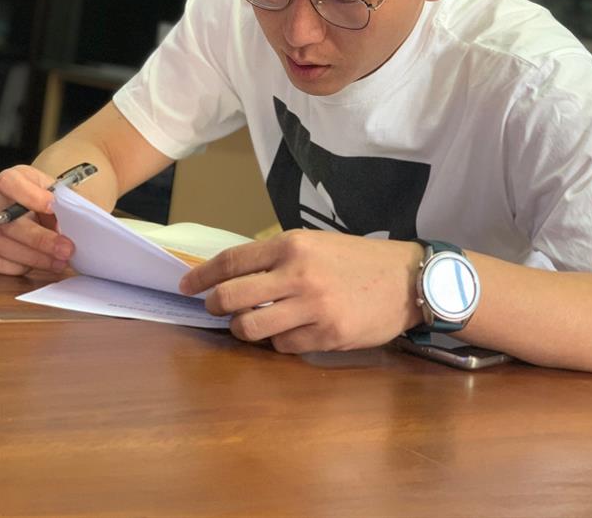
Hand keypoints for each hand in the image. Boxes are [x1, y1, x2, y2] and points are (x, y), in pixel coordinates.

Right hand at [0, 165, 74, 275]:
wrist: (12, 207)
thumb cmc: (33, 196)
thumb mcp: (44, 187)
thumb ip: (58, 196)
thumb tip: (76, 216)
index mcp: (7, 183)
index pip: (10, 183)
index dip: (31, 196)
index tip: (53, 206)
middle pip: (11, 224)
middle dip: (42, 240)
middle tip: (67, 249)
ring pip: (7, 248)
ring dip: (38, 258)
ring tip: (61, 261)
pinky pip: (3, 264)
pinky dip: (26, 266)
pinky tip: (45, 263)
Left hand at [180, 229, 422, 352]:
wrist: (406, 279)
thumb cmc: (357, 259)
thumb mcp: (316, 243)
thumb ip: (278, 256)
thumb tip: (235, 275)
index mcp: (292, 245)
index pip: (232, 261)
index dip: (201, 276)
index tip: (185, 286)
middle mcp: (298, 274)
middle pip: (232, 297)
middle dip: (213, 306)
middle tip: (212, 308)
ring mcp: (312, 308)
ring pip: (251, 328)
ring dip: (242, 329)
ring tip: (248, 324)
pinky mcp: (327, 336)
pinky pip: (283, 347)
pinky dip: (278, 342)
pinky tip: (288, 332)